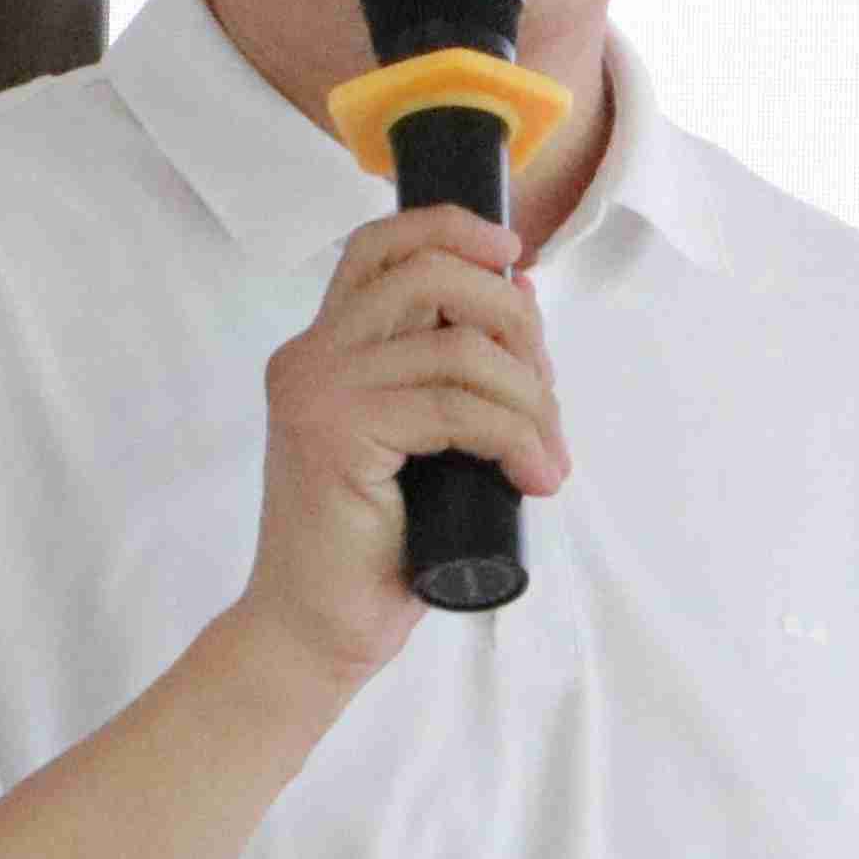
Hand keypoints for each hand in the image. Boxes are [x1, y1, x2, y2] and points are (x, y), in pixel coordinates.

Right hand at [240, 204, 569, 692]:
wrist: (316, 629)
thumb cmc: (376, 546)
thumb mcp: (424, 437)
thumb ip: (449, 370)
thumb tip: (519, 291)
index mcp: (325, 348)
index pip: (382, 245)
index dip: (453, 229)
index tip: (514, 254)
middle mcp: (310, 355)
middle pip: (429, 273)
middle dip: (515, 320)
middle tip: (545, 392)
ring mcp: (316, 390)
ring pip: (459, 347)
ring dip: (530, 398)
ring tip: (549, 455)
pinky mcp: (334, 434)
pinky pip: (456, 409)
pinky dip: (515, 437)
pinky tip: (534, 477)